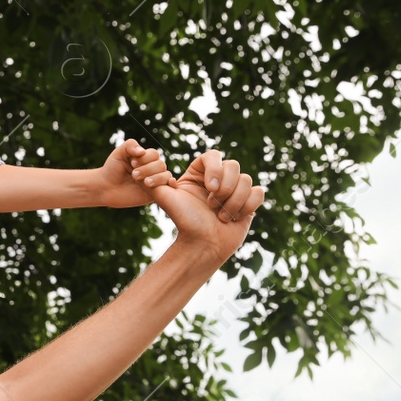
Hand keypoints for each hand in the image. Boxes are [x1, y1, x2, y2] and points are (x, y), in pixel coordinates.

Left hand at [95, 139, 173, 207]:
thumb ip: (130, 145)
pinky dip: (169, 184)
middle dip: (147, 169)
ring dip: (156, 178)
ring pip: (165, 175)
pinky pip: (167, 188)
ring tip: (144, 183)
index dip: (145, 158)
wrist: (106, 188)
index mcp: (145, 159)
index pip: (154, 154)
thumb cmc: (111, 170)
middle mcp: (151, 169)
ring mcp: (154, 181)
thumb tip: (143, 151)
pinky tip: (167, 183)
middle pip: (160, 164)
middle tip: (134, 175)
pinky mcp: (154, 193)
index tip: (132, 163)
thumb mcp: (119, 153)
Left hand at [149, 149, 264, 261]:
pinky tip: (234, 218)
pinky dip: (247, 206)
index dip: (215, 169)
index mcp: (200, 173)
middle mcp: (218, 179)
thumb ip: (154, 181)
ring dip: (233, 201)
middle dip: (225, 188)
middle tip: (211, 206)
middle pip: (233, 165)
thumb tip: (142, 169)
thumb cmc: (185, 222)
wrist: (202, 245)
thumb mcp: (166, 199)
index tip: (210, 187)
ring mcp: (235, 190)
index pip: (213, 155)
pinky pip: (258, 192)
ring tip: (220, 217)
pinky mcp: (249, 201)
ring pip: (246, 179)